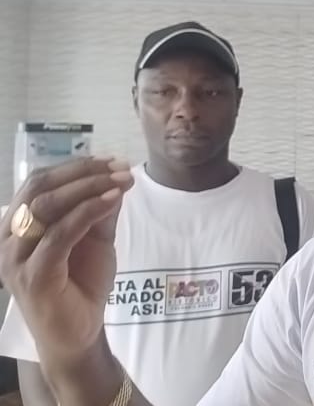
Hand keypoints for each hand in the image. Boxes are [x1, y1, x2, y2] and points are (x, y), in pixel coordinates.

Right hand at [0, 157, 133, 363]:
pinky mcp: (33, 276)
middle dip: (83, 172)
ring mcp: (16, 258)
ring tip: (120, 181)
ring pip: (46, 207)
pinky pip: (59, 235)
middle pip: (39, 188)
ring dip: (87, 188)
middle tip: (119, 167)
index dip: (75, 166)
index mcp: (18, 225)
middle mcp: (8, 238)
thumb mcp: (96, 239)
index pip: (39, 182)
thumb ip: (100, 211)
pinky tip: (111, 201)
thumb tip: (115, 178)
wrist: (78, 334)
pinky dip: (86, 213)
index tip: (112, 160)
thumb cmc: (82, 284)